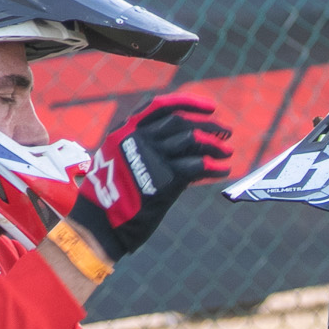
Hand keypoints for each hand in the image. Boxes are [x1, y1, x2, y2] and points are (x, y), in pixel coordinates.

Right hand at [70, 93, 231, 259]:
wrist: (99, 225)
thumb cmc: (109, 198)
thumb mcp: (116, 162)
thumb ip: (142, 149)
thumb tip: (184, 145)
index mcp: (124, 131)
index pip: (160, 106)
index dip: (188, 103)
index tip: (210, 107)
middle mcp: (137, 139)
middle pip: (181, 122)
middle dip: (208, 124)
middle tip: (226, 132)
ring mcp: (151, 157)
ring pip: (192, 139)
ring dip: (215, 144)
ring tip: (228, 151)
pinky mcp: (163, 179)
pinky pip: (197, 166)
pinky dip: (214, 166)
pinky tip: (224, 170)